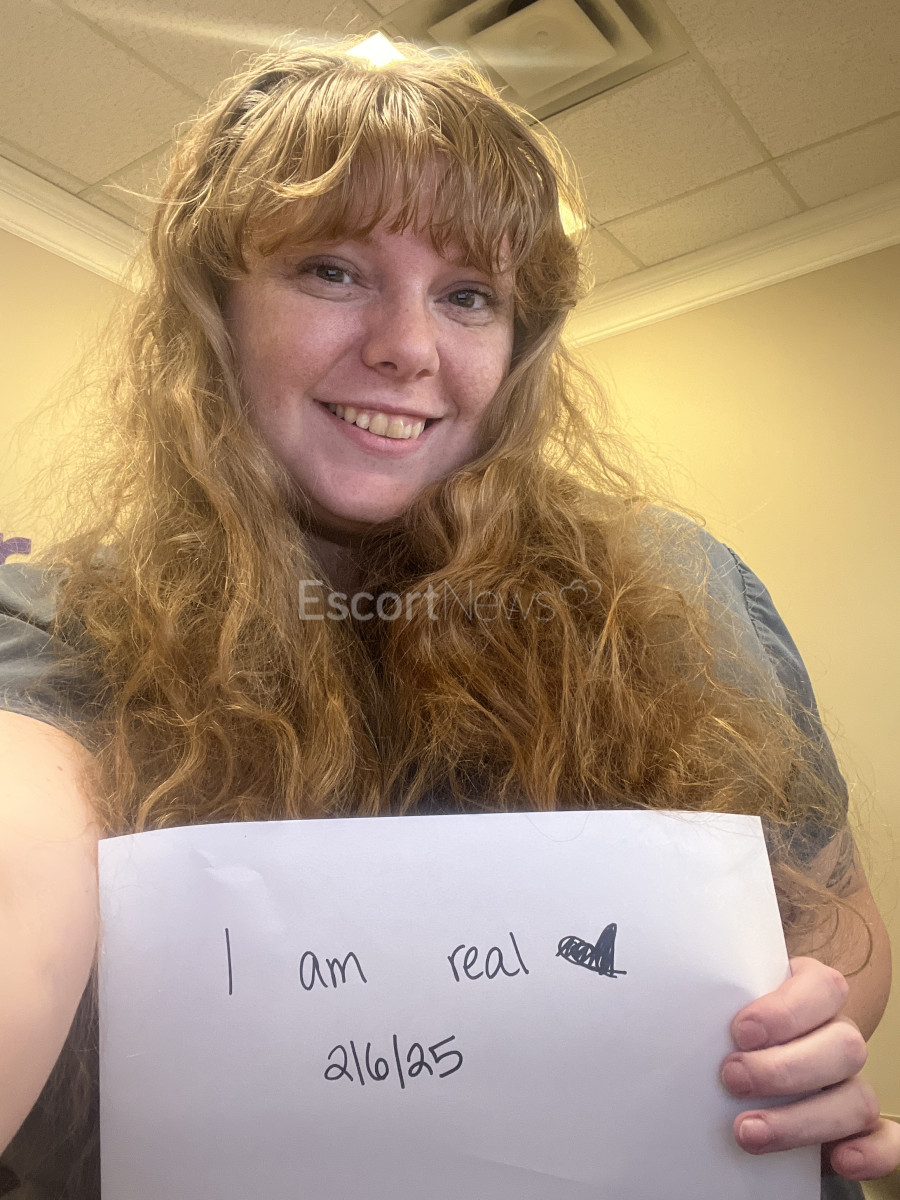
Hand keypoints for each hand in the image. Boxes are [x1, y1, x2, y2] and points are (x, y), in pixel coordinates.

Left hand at [721, 956, 899, 1179]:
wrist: (738, 1062)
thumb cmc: (725, 1029)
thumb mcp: (721, 1009)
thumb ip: (713, 1007)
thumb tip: (673, 1015)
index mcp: (811, 993)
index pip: (822, 988)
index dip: (786, 1012)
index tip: (740, 1032)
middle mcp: (838, 1034)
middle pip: (843, 1047)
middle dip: (785, 1069)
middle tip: (732, 1078)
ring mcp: (853, 1082)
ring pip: (857, 1098)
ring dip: (803, 1120)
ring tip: (747, 1131)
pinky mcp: (861, 1128)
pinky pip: (889, 1140)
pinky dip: (871, 1152)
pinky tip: (838, 1160)